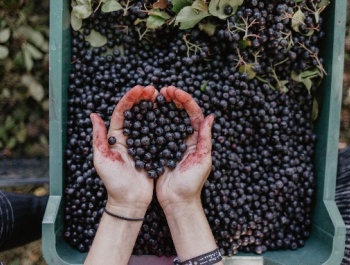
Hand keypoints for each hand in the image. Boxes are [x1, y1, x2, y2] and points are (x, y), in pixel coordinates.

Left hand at [90, 85, 157, 217]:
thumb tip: (94, 115)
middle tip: (153, 90)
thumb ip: (99, 138)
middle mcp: (128, 137)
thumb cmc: (113, 183)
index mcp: (115, 137)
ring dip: (153, 108)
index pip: (122, 112)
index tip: (140, 89)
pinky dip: (162, 123)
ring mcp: (140, 143)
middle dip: (143, 99)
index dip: (130, 99)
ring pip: (147, 120)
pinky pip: (157, 134)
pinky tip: (170, 115)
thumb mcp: (102, 160)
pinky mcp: (151, 151)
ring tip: (162, 97)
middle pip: (135, 113)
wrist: (129, 201)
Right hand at [156, 86, 213, 213]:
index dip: (184, 100)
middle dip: (173, 99)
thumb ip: (205, 138)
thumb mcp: (203, 160)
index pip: (193, 113)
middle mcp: (185, 138)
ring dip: (162, 107)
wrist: (177, 200)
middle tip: (163, 89)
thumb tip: (210, 116)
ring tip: (154, 96)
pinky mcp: (161, 149)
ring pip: (168, 119)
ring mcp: (172, 142)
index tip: (173, 91)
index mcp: (197, 138)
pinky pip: (157, 131)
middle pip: (180, 113)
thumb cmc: (192, 183)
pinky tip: (145, 112)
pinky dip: (152, 120)